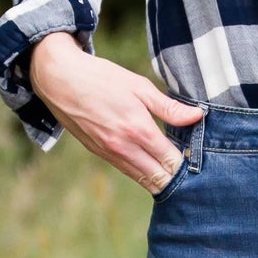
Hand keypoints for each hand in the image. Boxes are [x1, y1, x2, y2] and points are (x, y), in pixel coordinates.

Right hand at [28, 33, 203, 192]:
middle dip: (175, 178)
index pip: (170, 160)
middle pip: (157, 178)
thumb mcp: (139, 86)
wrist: (59, 80)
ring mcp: (109, 153)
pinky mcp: (98, 153)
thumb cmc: (101, 78)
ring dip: (159, 179)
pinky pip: (126, 170)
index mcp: (138, 129)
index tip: (197, 161)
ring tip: (175, 176)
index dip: (186, 164)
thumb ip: (169, 107)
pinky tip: (152, 169)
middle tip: (190, 173)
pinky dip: (141, 173)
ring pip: (141, 179)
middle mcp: (123, 147)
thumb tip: (197, 116)